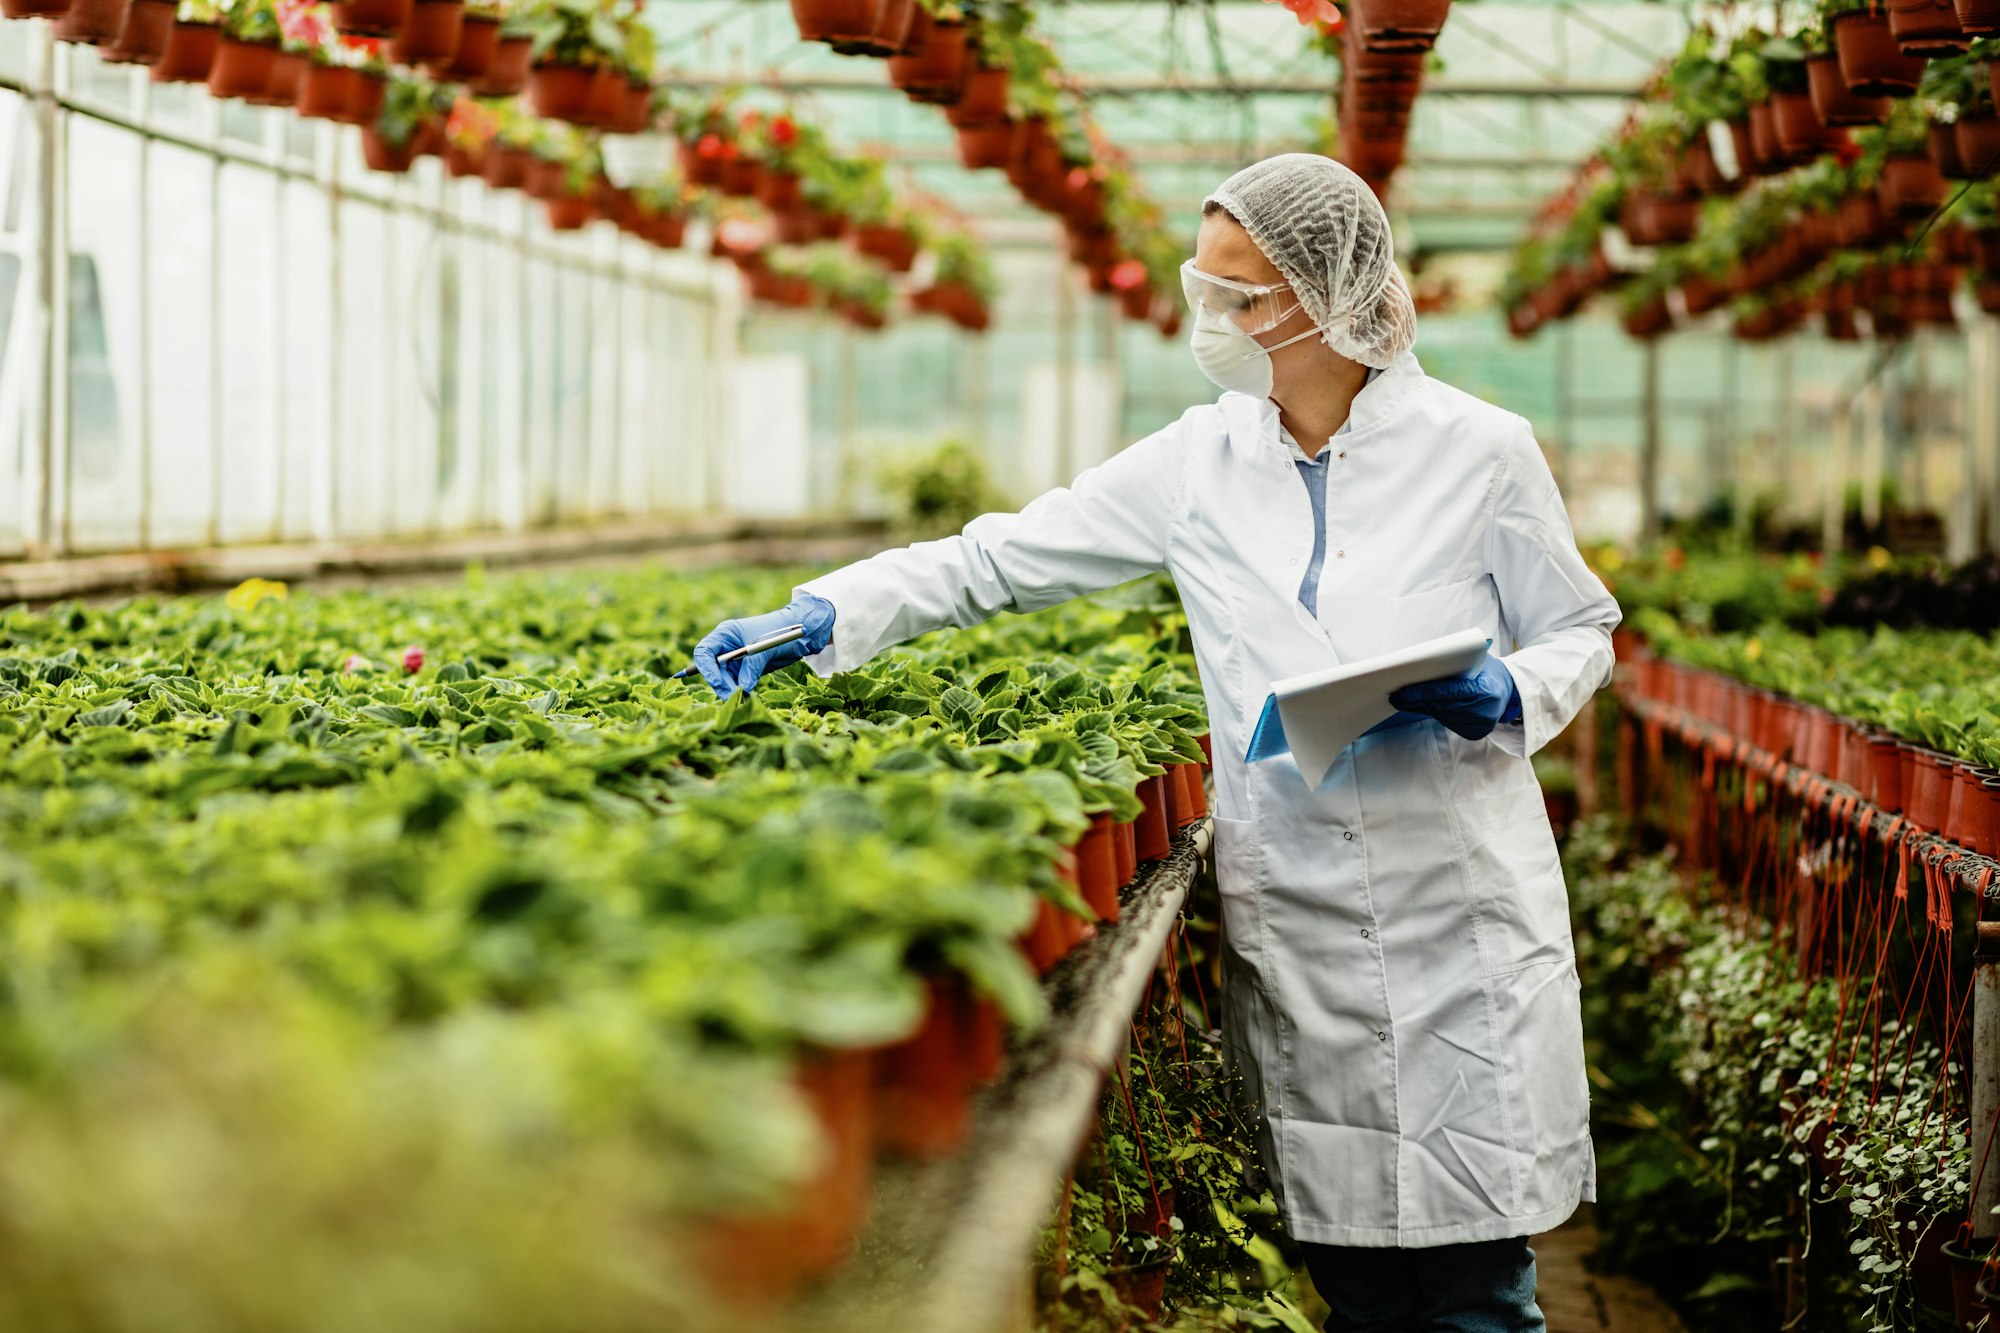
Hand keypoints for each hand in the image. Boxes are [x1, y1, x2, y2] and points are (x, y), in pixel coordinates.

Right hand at [692, 594, 836, 697]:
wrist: (801, 634)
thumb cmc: (780, 632)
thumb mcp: (764, 648)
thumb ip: (751, 668)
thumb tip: (742, 689)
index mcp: (725, 634)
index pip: (705, 652)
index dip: (707, 668)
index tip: (716, 681)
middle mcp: (727, 647)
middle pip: (713, 670)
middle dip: (721, 684)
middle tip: (733, 697)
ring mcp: (736, 659)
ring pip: (725, 679)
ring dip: (732, 691)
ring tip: (742, 701)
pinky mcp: (746, 670)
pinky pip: (738, 683)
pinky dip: (741, 692)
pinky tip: (747, 698)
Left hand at [1387, 660, 1521, 740]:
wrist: (1513, 692)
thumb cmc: (1491, 672)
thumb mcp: (1478, 662)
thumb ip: (1456, 664)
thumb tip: (1421, 665)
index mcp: (1486, 691)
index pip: (1447, 693)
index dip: (1423, 693)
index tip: (1402, 692)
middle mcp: (1483, 712)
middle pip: (1440, 706)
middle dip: (1416, 702)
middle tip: (1396, 697)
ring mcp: (1479, 725)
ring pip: (1441, 715)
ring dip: (1422, 708)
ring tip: (1403, 701)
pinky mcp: (1474, 733)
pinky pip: (1448, 721)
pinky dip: (1435, 713)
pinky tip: (1422, 707)